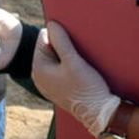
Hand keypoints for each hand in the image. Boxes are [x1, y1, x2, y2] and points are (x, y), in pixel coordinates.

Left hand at [31, 22, 120, 136]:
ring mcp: (48, 85)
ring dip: (67, 57)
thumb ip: (62, 42)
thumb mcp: (74, 62)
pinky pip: (60, 71)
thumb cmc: (87, 88)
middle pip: (48, 50)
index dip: (58, 36)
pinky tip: (80, 71)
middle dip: (62, 47)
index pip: (43, 40)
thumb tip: (51, 24)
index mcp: (37, 69)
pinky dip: (69, 67)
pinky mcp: (58, 89)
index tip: (73, 41)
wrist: (100, 114)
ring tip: (80, 63)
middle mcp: (38, 77)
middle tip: (78, 53)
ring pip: (56, 60)